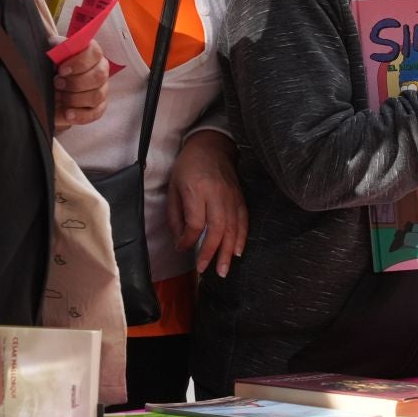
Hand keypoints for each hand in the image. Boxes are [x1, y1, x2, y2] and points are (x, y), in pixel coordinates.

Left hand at [54, 41, 108, 131]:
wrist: (51, 86)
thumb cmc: (54, 68)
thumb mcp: (52, 56)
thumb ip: (56, 49)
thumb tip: (55, 44)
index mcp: (92, 53)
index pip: (95, 52)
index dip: (79, 62)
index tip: (62, 70)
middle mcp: (101, 70)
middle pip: (99, 76)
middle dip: (75, 82)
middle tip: (57, 84)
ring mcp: (102, 89)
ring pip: (96, 95)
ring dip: (74, 98)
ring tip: (58, 97)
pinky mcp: (99, 107)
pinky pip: (94, 113)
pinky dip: (80, 115)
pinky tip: (67, 114)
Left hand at [168, 130, 247, 277]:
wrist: (211, 146)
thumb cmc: (188, 167)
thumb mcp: (173, 188)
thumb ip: (176, 216)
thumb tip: (181, 242)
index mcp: (196, 190)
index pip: (195, 223)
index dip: (188, 240)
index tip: (182, 248)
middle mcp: (217, 194)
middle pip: (218, 228)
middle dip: (213, 252)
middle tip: (208, 271)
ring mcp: (232, 196)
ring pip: (233, 228)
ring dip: (229, 251)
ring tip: (224, 269)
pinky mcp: (240, 197)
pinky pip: (244, 220)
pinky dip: (242, 238)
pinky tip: (238, 252)